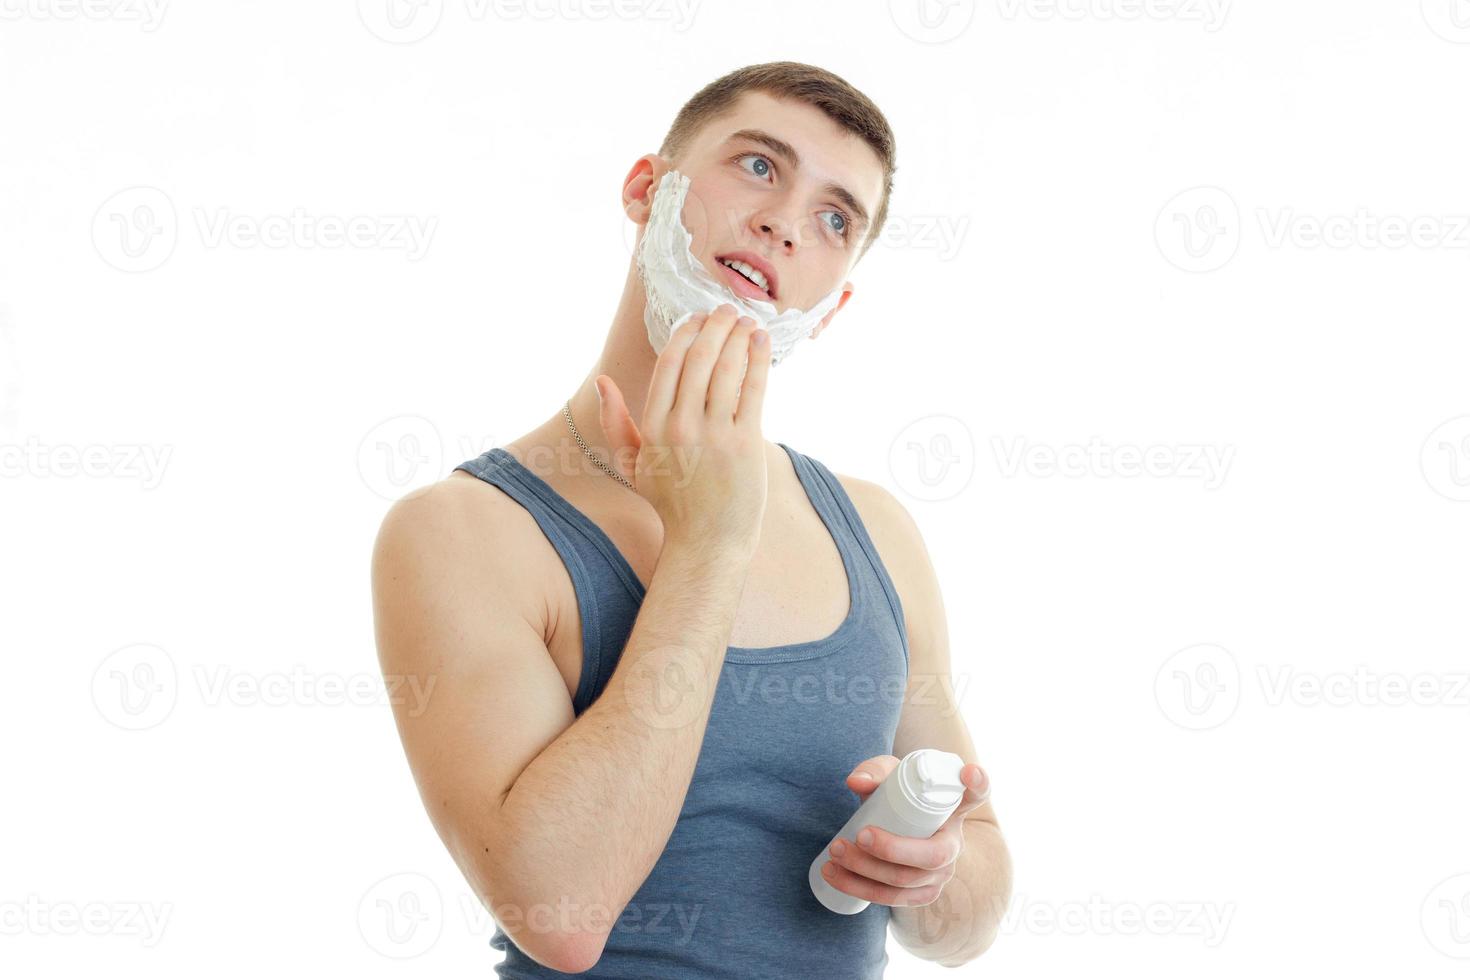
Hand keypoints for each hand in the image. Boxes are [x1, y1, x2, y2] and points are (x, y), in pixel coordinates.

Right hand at [596, 304, 771, 552]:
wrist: (709, 541)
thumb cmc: (672, 502)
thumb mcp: (633, 465)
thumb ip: (615, 423)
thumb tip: (602, 381)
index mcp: (652, 427)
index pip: (668, 364)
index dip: (684, 334)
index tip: (698, 318)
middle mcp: (681, 426)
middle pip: (698, 359)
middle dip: (714, 326)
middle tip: (726, 309)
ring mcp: (714, 434)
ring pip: (726, 369)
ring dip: (738, 336)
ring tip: (746, 320)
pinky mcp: (745, 443)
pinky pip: (752, 390)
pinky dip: (758, 360)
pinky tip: (761, 342)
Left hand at [818, 755, 990, 907]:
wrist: (891, 827)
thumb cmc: (894, 797)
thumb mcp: (887, 778)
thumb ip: (873, 772)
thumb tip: (855, 782)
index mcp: (953, 807)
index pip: (977, 793)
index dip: (978, 783)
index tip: (969, 771)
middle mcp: (954, 843)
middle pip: (933, 855)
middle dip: (892, 850)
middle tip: (859, 835)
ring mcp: (940, 874)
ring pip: (906, 881)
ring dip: (866, 870)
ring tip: (836, 850)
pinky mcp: (920, 894)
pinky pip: (892, 899)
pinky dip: (859, 888)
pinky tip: (834, 875)